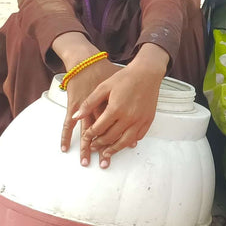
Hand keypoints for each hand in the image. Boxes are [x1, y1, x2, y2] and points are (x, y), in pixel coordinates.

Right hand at [61, 57, 117, 165]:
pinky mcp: (74, 105)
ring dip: (86, 148)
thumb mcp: (122, 90)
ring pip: (87, 133)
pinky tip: (64, 148)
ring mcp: (86, 108)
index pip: (117, 130)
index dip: (116, 143)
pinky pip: (68, 125)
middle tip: (103, 164)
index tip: (115, 155)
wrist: (90, 62)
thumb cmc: (109, 74)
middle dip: (102, 150)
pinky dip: (66, 136)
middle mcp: (101, 110)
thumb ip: (126, 108)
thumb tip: (131, 123)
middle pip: (102, 135)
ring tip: (85, 161)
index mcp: (116, 107)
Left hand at [69, 50, 165, 167]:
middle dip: (99, 144)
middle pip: (110, 137)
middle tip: (94, 146)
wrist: (147, 72)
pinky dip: (130, 142)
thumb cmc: (125, 78)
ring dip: (114, 149)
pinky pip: (138, 136)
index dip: (90, 135)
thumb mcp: (103, 87)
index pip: (98, 129)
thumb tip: (76, 116)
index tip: (86, 137)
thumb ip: (89, 103)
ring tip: (107, 153)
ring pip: (125, 141)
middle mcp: (128, 117)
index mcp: (115, 109)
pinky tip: (124, 142)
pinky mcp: (148, 119)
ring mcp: (140, 119)